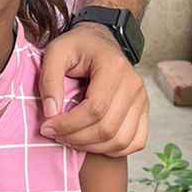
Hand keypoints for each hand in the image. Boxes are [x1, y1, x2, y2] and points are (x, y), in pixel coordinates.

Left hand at [38, 21, 147, 155]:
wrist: (99, 42)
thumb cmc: (77, 47)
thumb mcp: (55, 53)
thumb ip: (49, 80)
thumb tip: (51, 113)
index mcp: (114, 67)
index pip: (95, 109)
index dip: (68, 125)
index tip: (47, 126)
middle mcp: (134, 84)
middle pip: (107, 128)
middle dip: (76, 138)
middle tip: (55, 134)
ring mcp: (142, 99)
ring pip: (120, 140)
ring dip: (92, 147)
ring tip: (70, 138)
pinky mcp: (144, 111)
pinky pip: (135, 142)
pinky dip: (113, 150)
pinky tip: (92, 142)